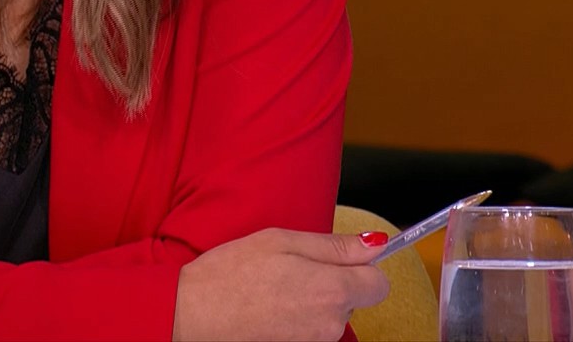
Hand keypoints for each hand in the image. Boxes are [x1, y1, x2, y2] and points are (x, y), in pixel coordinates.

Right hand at [173, 228, 391, 341]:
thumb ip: (334, 245)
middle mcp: (331, 324)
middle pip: (354, 300)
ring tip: (275, 289)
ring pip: (331, 316)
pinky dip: (297, 320)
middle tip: (291, 269)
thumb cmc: (230, 274)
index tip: (338, 259)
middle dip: (333, 283)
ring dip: (313, 302)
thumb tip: (374, 244)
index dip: (361, 266)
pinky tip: (270, 310)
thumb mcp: (281, 241)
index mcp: (332, 290)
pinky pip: (311, 331)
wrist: (193, 315)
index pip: (379, 283)